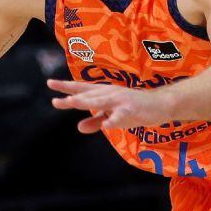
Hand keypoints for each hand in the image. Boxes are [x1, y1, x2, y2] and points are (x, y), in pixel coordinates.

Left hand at [48, 79, 172, 132]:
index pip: (81, 89)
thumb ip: (96, 121)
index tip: (49, 83)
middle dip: (72, 97)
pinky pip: (121, 116)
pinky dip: (113, 120)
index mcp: (103, 93)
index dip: (66, 86)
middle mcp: (109, 94)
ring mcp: (121, 101)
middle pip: (88, 95)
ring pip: (101, 101)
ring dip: (86, 102)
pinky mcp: (132, 109)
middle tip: (57, 100)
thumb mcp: (112, 116)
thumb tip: (79, 127)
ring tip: (72, 103)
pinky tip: (106, 125)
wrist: (161, 105)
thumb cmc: (134, 109)